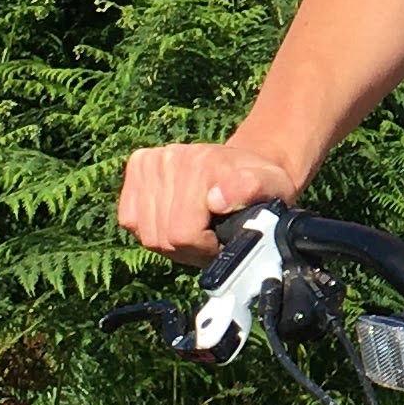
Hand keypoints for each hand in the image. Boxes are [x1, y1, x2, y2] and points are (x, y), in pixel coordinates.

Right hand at [116, 139, 298, 260]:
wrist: (243, 166)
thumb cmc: (260, 185)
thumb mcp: (273, 188)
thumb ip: (254, 191)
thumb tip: (215, 199)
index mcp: (202, 163)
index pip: (184, 234)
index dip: (205, 247)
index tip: (221, 239)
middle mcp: (170, 157)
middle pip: (162, 237)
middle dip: (189, 247)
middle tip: (210, 235)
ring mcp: (149, 160)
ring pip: (146, 234)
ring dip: (171, 242)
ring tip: (195, 228)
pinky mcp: (136, 166)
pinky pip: (129, 219)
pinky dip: (150, 228)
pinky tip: (172, 219)